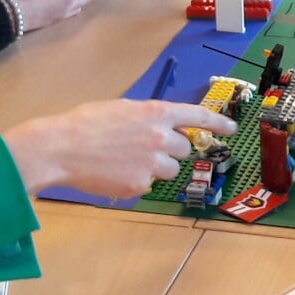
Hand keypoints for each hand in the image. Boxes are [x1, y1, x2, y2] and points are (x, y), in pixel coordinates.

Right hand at [1, 100, 238, 196]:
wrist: (61, 148)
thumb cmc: (85, 124)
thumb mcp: (121, 109)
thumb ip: (146, 117)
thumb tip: (158, 126)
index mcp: (156, 112)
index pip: (198, 117)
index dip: (218, 124)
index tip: (232, 129)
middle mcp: (160, 137)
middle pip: (184, 149)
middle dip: (169, 150)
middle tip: (145, 148)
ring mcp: (152, 163)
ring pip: (169, 169)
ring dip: (155, 166)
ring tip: (126, 160)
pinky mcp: (140, 185)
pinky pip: (148, 184)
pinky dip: (135, 180)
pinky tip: (114, 172)